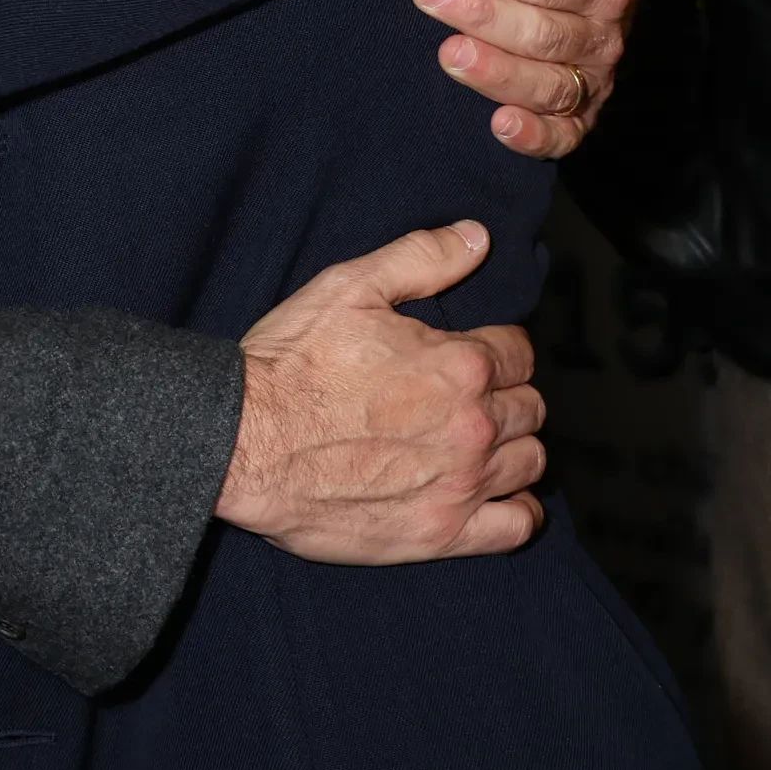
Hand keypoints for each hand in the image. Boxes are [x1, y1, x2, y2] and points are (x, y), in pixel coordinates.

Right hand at [224, 221, 543, 561]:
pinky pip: (516, 527)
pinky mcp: (441, 532)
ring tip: (481, 444)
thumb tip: (478, 237)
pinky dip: (519, 510)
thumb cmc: (288, 365)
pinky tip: (498, 497)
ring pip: (529, 462)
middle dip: (507, 397)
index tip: (473, 356)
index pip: (518, 352)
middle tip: (469, 399)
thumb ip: (421, 258)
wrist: (241, 442)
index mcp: (459, 364)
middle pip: (529, 407)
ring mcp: (460, 482)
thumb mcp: (347, 288)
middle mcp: (471, 424)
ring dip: (513, 449)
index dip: (497, 349)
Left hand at [410, 0, 635, 160]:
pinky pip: (563, 138)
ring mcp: (592, 82)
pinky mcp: (578, 119)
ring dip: (495, 72)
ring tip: (447, 53)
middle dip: (481, 12)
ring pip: (546, 85)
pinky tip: (497, 125)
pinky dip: (533, 137)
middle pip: (542, 33)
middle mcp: (603, 38)